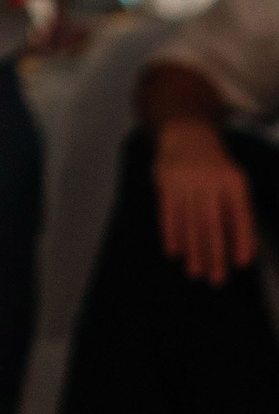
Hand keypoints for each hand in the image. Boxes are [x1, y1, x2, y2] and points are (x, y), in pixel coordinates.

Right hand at [153, 119, 260, 284]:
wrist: (187, 134)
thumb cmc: (216, 169)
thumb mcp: (235, 184)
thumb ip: (241, 215)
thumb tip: (248, 251)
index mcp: (234, 182)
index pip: (241, 215)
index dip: (242, 239)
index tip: (242, 264)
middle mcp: (211, 180)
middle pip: (212, 223)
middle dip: (214, 253)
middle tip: (216, 279)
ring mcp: (186, 180)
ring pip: (190, 221)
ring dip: (193, 250)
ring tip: (195, 272)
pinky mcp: (166, 181)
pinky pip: (168, 213)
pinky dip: (171, 234)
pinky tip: (174, 252)